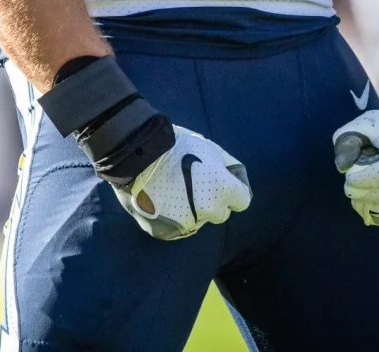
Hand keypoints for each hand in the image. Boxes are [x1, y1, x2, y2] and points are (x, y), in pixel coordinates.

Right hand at [112, 125, 250, 239]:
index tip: (222, 180)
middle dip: (212, 201)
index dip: (234, 188)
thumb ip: (228, 168)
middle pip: (220, 213)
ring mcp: (186, 223)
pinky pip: (177, 228)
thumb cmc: (176, 145)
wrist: (136, 153)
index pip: (242, 200)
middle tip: (194, 183)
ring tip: (173, 188)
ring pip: (197, 221)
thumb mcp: (211, 149)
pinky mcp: (165, 232)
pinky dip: (172, 218)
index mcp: (222, 190)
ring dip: (192, 210)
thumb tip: (235, 180)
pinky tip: (162, 199)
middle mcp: (208, 211)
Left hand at [333, 106, 378, 226]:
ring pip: (366, 208)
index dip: (357, 163)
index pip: (353, 181)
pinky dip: (378, 202)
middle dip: (361, 177)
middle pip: (358, 197)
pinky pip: (378, 216)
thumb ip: (348, 139)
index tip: (372, 152)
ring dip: (369, 191)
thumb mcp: (371, 123)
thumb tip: (341, 166)